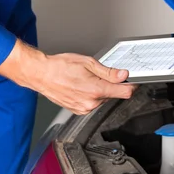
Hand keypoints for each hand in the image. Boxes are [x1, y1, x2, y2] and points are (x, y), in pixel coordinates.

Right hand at [0, 40, 136, 114]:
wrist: (40, 74)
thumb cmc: (59, 67)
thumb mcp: (88, 63)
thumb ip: (109, 72)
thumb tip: (123, 75)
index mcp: (96, 90)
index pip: (125, 92)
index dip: (132, 86)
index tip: (133, 81)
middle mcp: (91, 102)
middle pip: (113, 95)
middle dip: (111, 85)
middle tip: (100, 74)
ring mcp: (84, 108)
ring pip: (102, 99)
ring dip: (100, 90)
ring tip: (85, 79)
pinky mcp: (78, 111)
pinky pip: (92, 103)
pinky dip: (91, 95)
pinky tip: (81, 86)